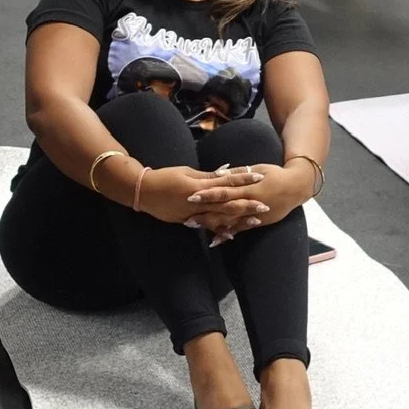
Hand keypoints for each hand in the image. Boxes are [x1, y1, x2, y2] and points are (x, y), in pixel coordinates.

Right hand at [133, 164, 267, 230]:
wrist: (143, 192)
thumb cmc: (165, 177)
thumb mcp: (187, 172)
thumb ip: (207, 176)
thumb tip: (226, 173)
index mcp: (199, 186)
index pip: (226, 182)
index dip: (244, 179)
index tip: (259, 176)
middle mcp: (198, 202)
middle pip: (227, 204)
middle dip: (248, 205)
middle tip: (266, 206)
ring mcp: (193, 214)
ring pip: (220, 218)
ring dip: (239, 220)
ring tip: (255, 221)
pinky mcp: (188, 221)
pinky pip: (207, 227)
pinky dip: (220, 231)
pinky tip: (232, 235)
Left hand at [190, 161, 309, 241]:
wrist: (297, 187)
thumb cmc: (276, 174)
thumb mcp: (258, 169)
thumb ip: (239, 173)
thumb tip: (220, 173)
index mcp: (249, 187)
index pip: (224, 191)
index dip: (208, 194)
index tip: (192, 195)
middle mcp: (250, 202)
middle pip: (223, 209)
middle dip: (205, 213)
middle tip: (186, 217)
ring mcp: (254, 215)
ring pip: (229, 221)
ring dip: (211, 225)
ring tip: (194, 226)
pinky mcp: (258, 223)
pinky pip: (240, 230)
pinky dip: (227, 235)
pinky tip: (214, 241)